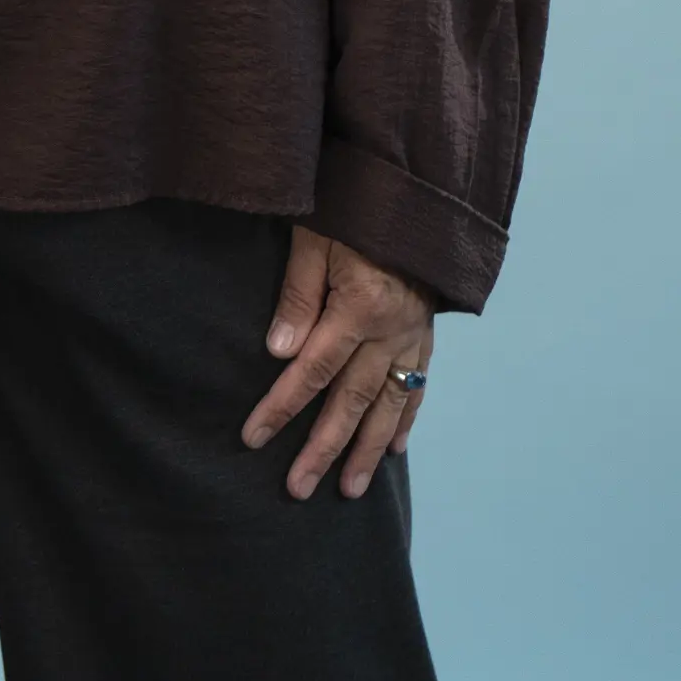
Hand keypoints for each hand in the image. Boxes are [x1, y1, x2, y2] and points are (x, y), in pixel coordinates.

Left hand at [240, 226, 434, 499]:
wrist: (416, 190)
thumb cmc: (355, 205)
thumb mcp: (316, 236)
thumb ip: (298, 294)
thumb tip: (279, 352)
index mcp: (360, 307)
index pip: (313, 370)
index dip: (281, 406)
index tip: (253, 438)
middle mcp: (390, 331)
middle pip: (351, 402)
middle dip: (322, 448)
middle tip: (298, 489)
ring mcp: (413, 336)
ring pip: (388, 406)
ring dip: (367, 451)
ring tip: (348, 490)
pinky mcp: (427, 334)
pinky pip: (418, 388)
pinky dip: (406, 421)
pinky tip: (395, 451)